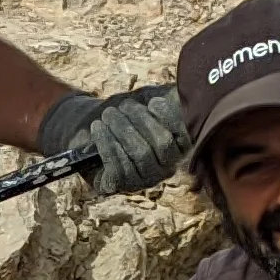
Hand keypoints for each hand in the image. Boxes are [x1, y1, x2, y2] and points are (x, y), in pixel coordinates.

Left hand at [43, 83, 188, 195]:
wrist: (95, 145)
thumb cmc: (125, 124)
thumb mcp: (143, 112)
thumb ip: (160, 106)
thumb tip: (177, 93)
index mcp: (178, 150)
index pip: (184, 135)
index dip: (170, 118)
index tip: (153, 102)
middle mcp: (166, 169)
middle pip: (162, 143)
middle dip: (141, 120)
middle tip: (123, 106)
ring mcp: (144, 181)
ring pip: (140, 154)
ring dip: (122, 129)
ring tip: (108, 114)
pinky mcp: (121, 186)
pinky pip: (118, 168)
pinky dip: (107, 146)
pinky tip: (97, 129)